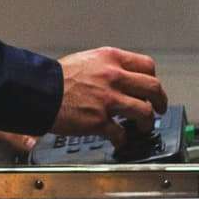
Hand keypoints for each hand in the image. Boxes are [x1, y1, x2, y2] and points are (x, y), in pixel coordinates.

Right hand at [51, 47, 166, 141]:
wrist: (39, 90)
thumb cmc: (56, 77)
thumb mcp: (86, 60)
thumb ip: (107, 67)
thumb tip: (120, 77)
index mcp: (111, 59)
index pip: (147, 66)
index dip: (153, 79)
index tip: (152, 88)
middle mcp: (114, 77)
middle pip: (153, 88)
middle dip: (160, 101)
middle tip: (159, 108)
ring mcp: (109, 99)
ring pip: (144, 111)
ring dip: (147, 122)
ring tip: (144, 127)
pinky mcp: (100, 120)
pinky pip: (121, 133)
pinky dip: (122, 139)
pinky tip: (119, 139)